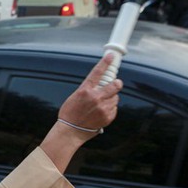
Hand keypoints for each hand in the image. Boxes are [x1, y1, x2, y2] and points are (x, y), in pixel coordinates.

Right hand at [38, 55, 121, 172]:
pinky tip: (101, 112)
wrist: (70, 131)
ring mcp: (102, 108)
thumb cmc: (70, 114)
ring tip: (101, 104)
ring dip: (111, 99)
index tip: (111, 56)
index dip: (105, 62)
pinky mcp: (107, 117)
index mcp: (85, 90)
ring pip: (115, 97)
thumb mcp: (75, 97)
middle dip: (117, 83)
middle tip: (116, 83)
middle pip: (114, 85)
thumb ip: (88, 90)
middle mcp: (95, 97)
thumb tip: (100, 85)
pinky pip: (114, 108)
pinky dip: (110, 109)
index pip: (97, 72)